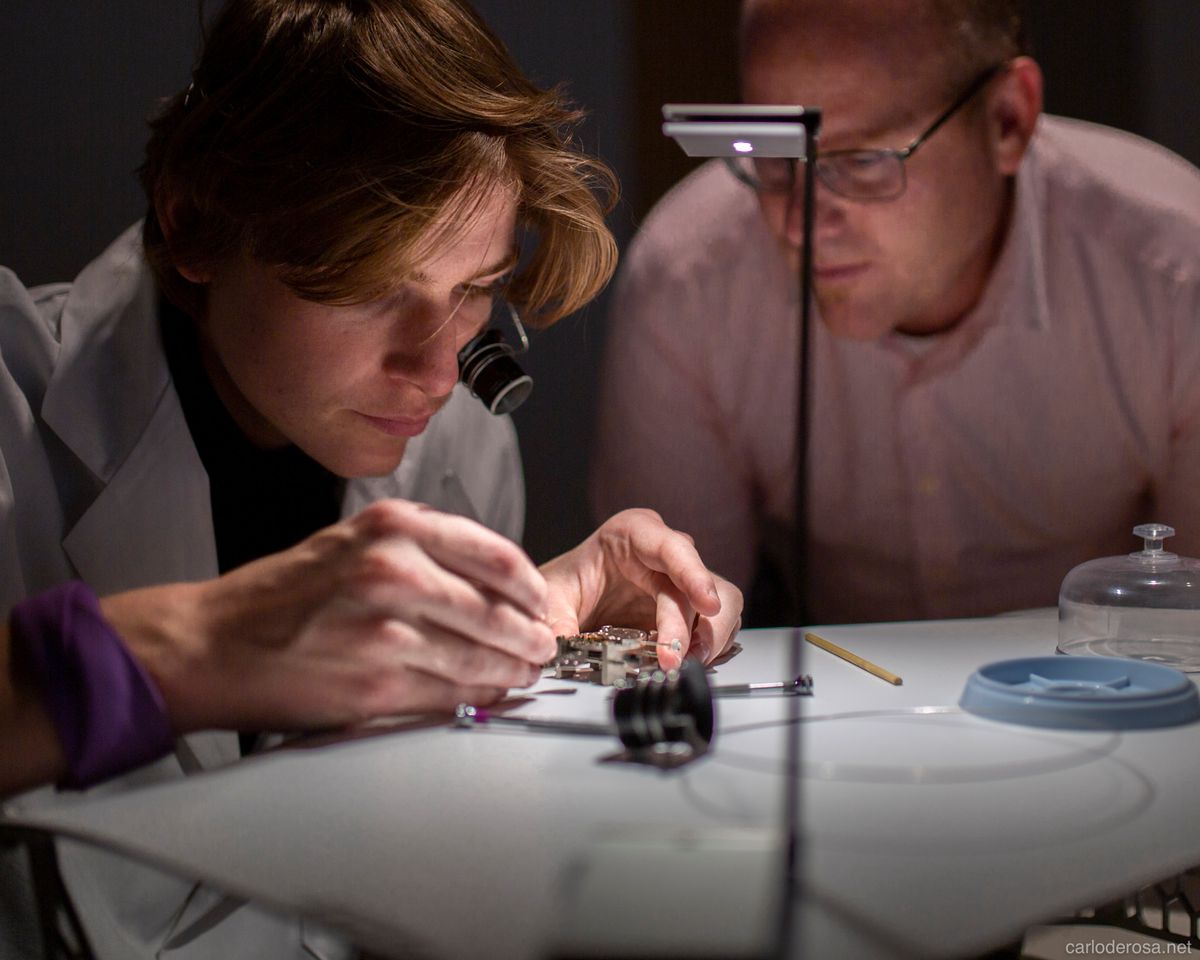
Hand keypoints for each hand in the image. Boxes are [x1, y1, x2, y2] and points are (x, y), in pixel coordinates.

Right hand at [102, 499, 555, 731]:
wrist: (211, 643)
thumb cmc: (282, 594)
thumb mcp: (352, 541)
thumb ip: (420, 550)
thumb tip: (490, 580)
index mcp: (393, 527)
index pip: (494, 555)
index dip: (530, 586)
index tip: (542, 602)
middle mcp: (393, 570)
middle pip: (495, 609)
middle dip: (530, 634)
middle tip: (545, 645)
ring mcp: (386, 629)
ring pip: (478, 655)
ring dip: (512, 668)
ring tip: (526, 671)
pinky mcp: (376, 682)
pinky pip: (448, 692)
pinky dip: (478, 695)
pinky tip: (491, 693)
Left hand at [539, 508, 742, 669]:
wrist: (569, 598)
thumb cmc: (567, 582)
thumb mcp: (551, 597)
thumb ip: (555, 620)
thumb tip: (558, 646)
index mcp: (634, 534)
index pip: (673, 547)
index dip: (694, 574)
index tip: (706, 604)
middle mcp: (664, 555)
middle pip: (704, 584)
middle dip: (697, 626)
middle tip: (674, 657)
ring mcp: (680, 583)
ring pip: (720, 606)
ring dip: (708, 640)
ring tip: (682, 663)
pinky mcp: (687, 611)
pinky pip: (713, 628)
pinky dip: (705, 649)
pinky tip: (683, 661)